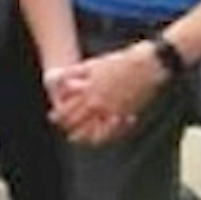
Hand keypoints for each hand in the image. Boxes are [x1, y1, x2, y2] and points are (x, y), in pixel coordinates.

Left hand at [46, 46, 167, 145]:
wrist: (146, 64)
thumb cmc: (120, 60)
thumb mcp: (94, 64)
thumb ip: (76, 72)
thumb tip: (61, 77)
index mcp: (87, 88)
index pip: (67, 107)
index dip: (59, 114)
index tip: (54, 117)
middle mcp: (97, 101)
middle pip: (77, 120)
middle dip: (68, 126)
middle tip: (63, 129)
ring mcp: (112, 109)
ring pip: (92, 129)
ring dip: (83, 135)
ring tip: (76, 138)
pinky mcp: (126, 112)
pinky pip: (112, 129)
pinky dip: (104, 134)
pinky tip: (99, 137)